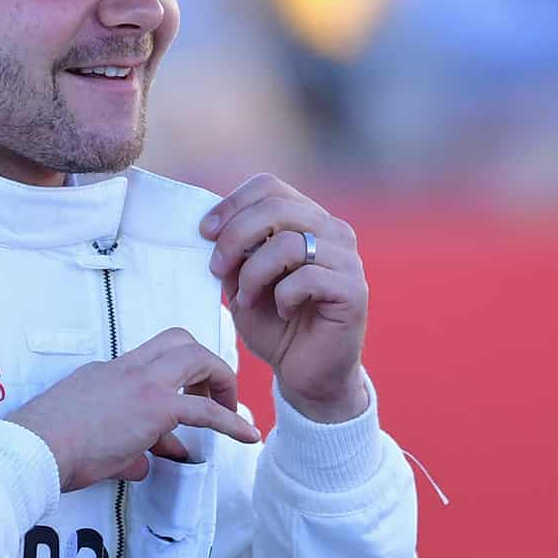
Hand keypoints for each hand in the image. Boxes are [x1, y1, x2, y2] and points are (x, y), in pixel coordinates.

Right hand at [7, 328, 258, 490]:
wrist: (35, 448)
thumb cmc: (51, 447)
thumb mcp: (88, 436)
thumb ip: (123, 448)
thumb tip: (144, 464)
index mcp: (107, 372)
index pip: (152, 358)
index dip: (178, 376)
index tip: (187, 403)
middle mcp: (126, 368)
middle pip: (180, 341)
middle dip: (206, 366)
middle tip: (214, 399)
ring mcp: (140, 383)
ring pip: (195, 357)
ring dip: (220, 382)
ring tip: (234, 414)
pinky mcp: (154, 408)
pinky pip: (205, 411)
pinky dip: (232, 421)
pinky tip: (247, 436)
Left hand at [201, 174, 370, 420]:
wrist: (305, 371)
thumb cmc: (273, 322)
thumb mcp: (242, 279)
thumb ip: (235, 249)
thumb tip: (214, 226)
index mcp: (306, 219)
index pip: (268, 186)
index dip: (231, 204)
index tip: (204, 233)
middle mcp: (332, 231)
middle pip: (274, 208)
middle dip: (234, 238)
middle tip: (217, 270)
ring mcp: (347, 260)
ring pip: (287, 243)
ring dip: (254, 274)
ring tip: (248, 299)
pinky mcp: (354, 291)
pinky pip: (307, 278)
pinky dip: (283, 296)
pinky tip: (284, 311)